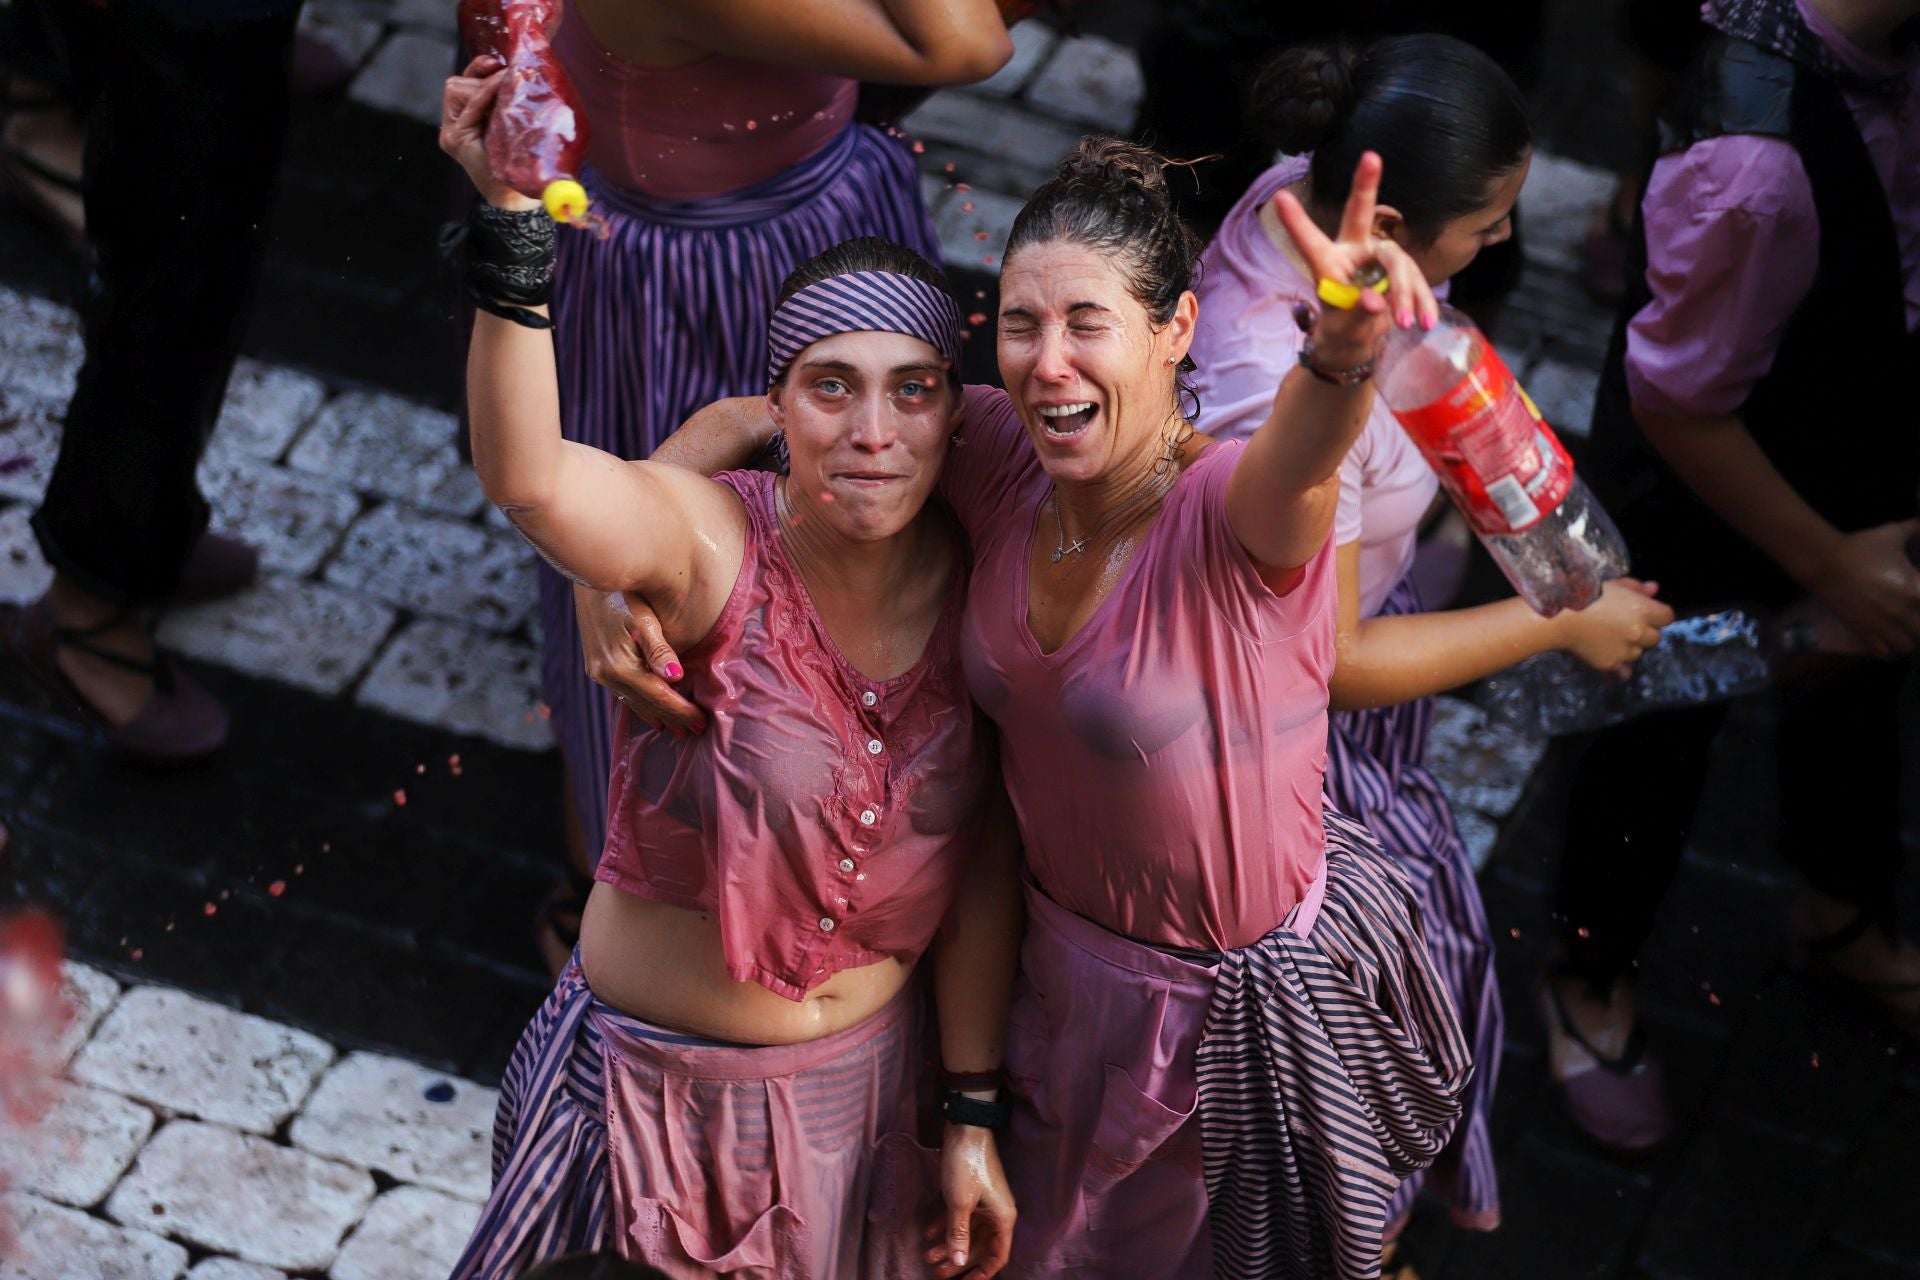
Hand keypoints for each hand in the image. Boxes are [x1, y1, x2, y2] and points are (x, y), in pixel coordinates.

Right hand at [438, 55, 537, 210]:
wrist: (519, 196)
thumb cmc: (523, 160)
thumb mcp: (514, 123)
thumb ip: (508, 102)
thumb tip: (518, 72)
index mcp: (468, 119)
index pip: (465, 82)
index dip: (480, 68)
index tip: (498, 62)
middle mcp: (455, 124)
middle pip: (459, 83)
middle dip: (483, 80)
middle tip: (507, 81)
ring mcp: (452, 132)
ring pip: (458, 89)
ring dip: (484, 87)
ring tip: (505, 94)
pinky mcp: (455, 138)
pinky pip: (468, 105)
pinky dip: (485, 92)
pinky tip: (500, 85)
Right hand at [573, 584, 705, 734]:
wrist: (590, 576)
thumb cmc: (623, 594)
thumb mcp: (645, 619)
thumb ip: (659, 650)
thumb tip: (676, 677)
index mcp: (621, 667)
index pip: (659, 697)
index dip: (682, 711)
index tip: (702, 722)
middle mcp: (606, 675)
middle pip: (646, 704)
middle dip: (672, 718)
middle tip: (696, 731)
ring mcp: (598, 672)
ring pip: (633, 702)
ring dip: (655, 715)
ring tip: (674, 728)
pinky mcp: (595, 666)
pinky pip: (622, 693)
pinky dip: (639, 703)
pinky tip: (648, 709)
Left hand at [922, 1126, 1014, 1277]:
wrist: (966, 1126)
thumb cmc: (967, 1165)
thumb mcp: (960, 1203)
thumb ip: (958, 1234)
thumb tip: (959, 1262)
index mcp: (1002, 1218)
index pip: (997, 1255)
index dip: (982, 1273)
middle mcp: (996, 1212)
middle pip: (979, 1246)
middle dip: (958, 1261)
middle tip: (936, 1273)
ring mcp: (984, 1201)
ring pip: (967, 1231)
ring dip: (948, 1244)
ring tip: (926, 1256)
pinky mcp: (971, 1191)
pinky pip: (959, 1216)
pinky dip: (944, 1225)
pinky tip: (927, 1233)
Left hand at [1271, 151, 1437, 364]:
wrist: (1361, 340)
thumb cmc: (1342, 328)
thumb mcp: (1344, 328)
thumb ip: (1357, 314)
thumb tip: (1375, 301)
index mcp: (1328, 263)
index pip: (1310, 242)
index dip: (1297, 222)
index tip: (1279, 198)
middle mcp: (1353, 251)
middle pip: (1360, 215)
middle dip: (1365, 185)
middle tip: (1371, 157)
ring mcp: (1380, 257)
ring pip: (1398, 262)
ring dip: (1407, 293)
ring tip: (1406, 325)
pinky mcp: (1403, 271)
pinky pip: (1417, 280)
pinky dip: (1423, 301)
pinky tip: (1426, 322)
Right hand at [1553, 577, 1673, 676]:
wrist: (1555, 618)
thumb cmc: (1581, 595)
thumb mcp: (1611, 584)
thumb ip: (1635, 587)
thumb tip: (1653, 589)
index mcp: (1643, 610)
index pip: (1667, 616)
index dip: (1656, 614)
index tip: (1642, 611)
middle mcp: (1638, 632)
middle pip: (1655, 637)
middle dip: (1643, 631)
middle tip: (1622, 624)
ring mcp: (1625, 651)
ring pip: (1638, 652)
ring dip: (1630, 646)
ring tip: (1608, 637)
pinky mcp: (1611, 664)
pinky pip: (1622, 667)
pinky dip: (1616, 660)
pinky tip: (1604, 650)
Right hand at [1801, 519, 1919, 658]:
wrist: (1825, 563)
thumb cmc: (1860, 547)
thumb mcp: (1892, 534)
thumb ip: (1914, 528)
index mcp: (1916, 589)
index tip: (1918, 594)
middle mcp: (1903, 613)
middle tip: (1916, 615)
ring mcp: (1882, 625)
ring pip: (1908, 647)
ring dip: (1910, 640)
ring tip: (1906, 631)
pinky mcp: (1863, 632)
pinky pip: (1884, 653)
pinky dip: (1890, 651)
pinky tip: (1889, 640)